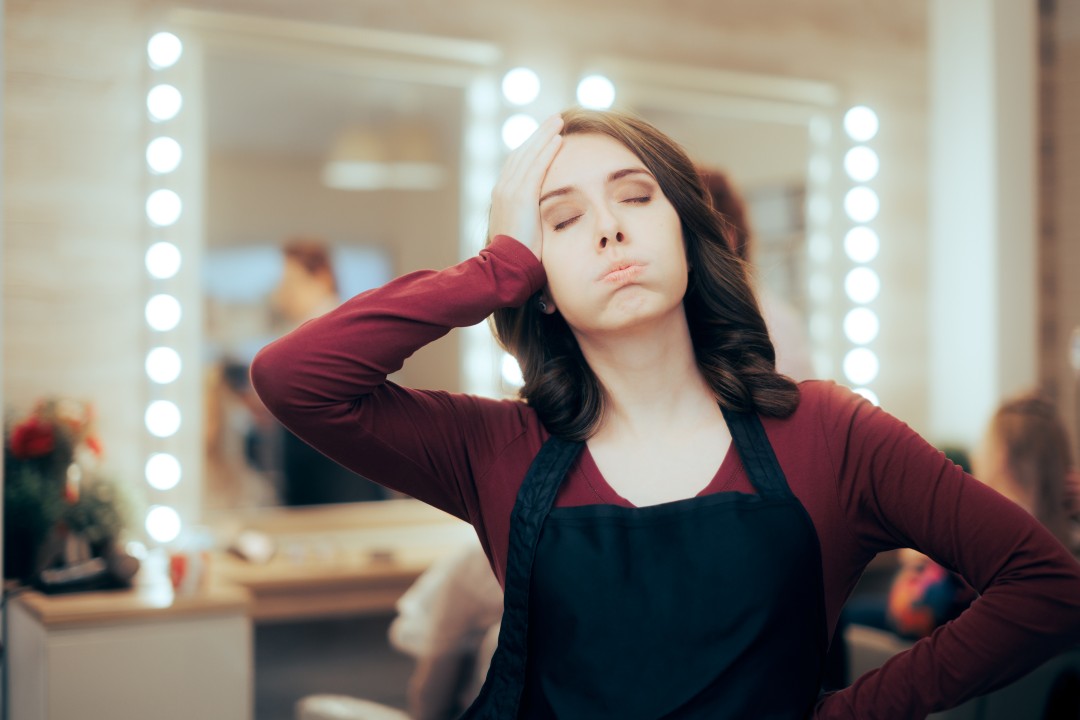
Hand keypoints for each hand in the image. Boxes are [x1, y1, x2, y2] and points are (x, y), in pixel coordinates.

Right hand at [488, 113, 563, 260]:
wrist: (505, 265)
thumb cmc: (517, 255)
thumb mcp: (522, 231)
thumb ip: (530, 218)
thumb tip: (543, 220)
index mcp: (502, 194)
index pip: (517, 163)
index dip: (531, 147)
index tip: (546, 136)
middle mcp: (502, 187)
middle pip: (522, 153)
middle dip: (538, 135)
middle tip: (554, 120)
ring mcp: (510, 190)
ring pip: (529, 155)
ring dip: (545, 136)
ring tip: (559, 121)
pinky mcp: (521, 195)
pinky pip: (536, 167)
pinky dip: (547, 151)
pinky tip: (558, 139)